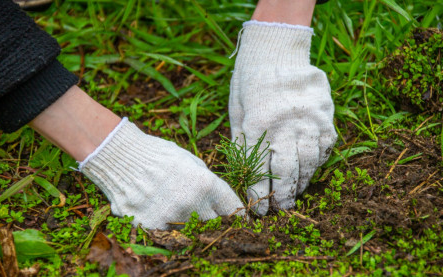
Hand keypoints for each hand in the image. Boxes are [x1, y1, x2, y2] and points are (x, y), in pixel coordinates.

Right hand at [80, 118, 243, 228]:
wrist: (120, 156)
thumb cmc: (158, 154)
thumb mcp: (191, 160)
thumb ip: (207, 182)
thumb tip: (218, 200)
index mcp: (205, 184)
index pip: (232, 209)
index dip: (237, 215)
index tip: (237, 219)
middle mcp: (191, 205)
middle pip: (213, 224)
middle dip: (214, 220)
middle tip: (208, 216)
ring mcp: (171, 218)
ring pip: (190, 232)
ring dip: (189, 224)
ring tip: (178, 210)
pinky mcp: (151, 227)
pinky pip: (167, 234)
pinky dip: (167, 227)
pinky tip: (160, 212)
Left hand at [229, 22, 336, 214]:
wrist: (276, 50)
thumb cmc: (249, 82)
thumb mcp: (237, 112)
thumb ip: (242, 142)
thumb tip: (246, 173)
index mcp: (258, 126)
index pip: (260, 171)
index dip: (259, 194)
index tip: (258, 209)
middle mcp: (286, 126)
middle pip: (288, 172)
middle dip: (284, 196)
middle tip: (281, 209)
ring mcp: (309, 120)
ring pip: (309, 163)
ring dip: (302, 182)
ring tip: (295, 193)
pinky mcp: (325, 115)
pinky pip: (325, 147)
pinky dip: (317, 162)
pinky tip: (309, 170)